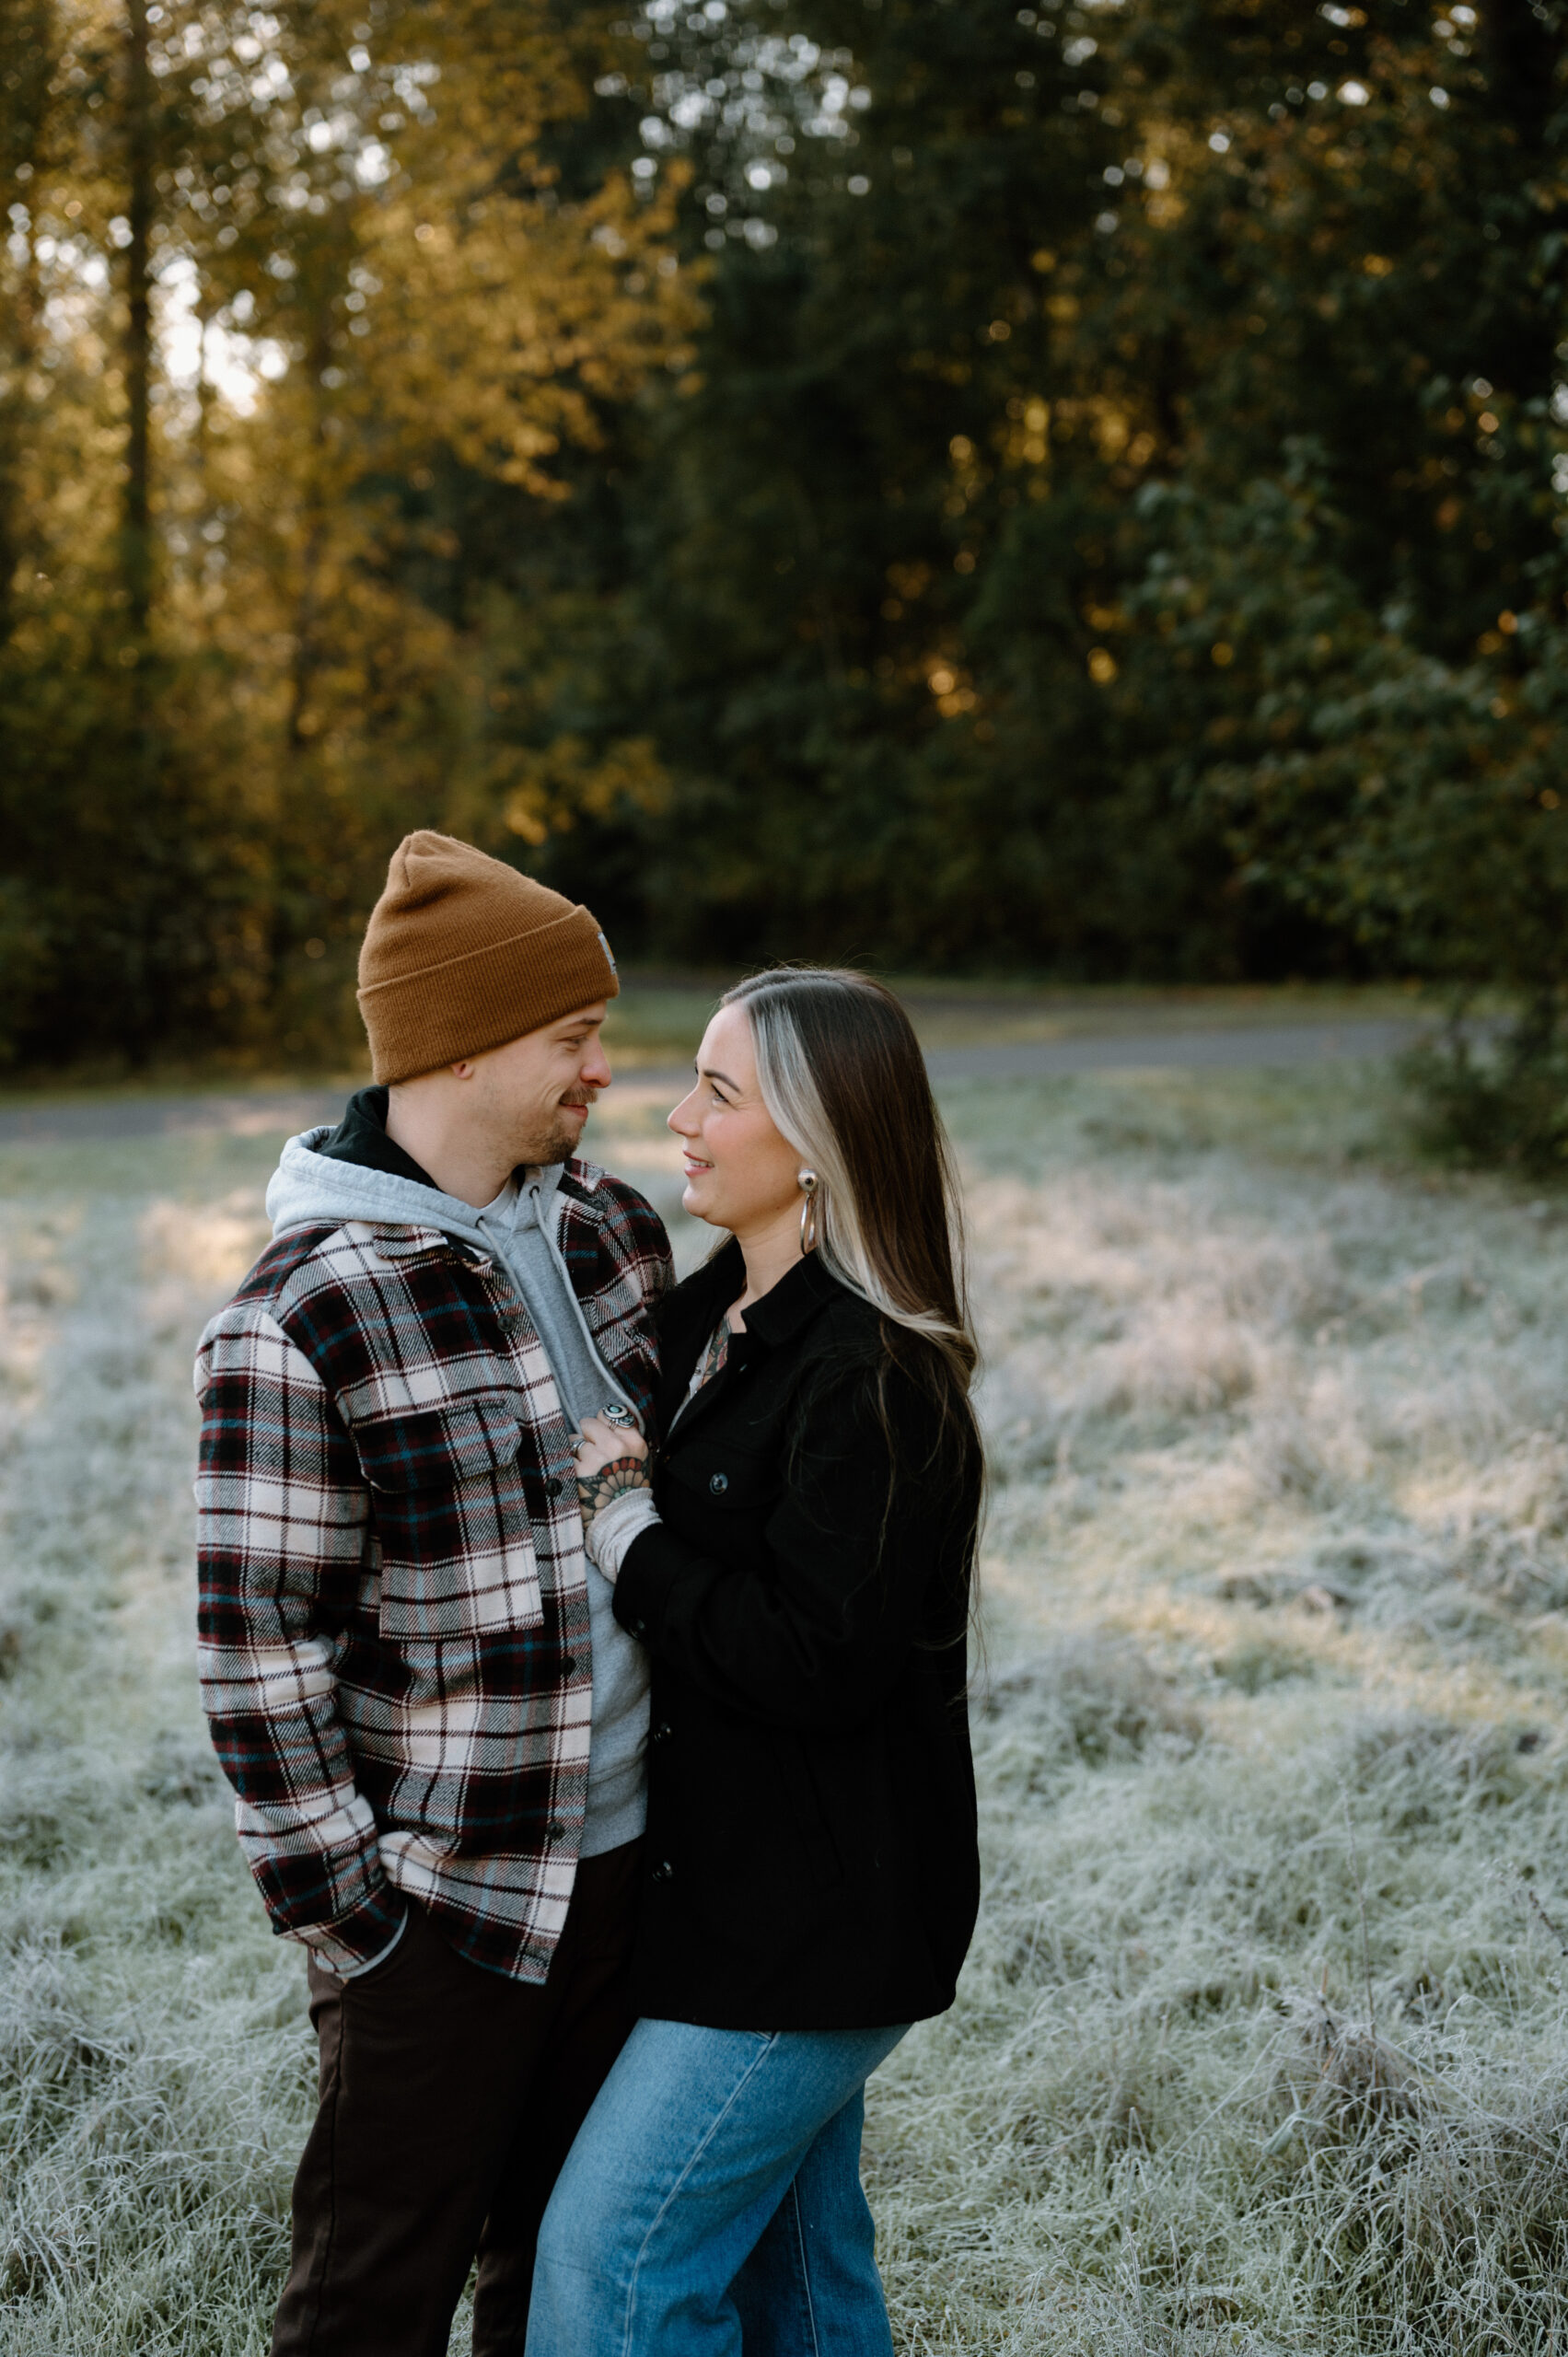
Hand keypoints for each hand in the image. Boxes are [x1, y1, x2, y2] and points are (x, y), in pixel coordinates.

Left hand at [574, 1414, 650, 1539]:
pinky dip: (565, 1465)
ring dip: (573, 1452)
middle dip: (586, 1437)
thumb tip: (604, 1418)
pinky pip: (563, 1456)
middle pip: (588, 1424)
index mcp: (634, 1443)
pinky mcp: (578, 1472)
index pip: (610, 1415)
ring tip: (583, 1469)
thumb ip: (626, 1440)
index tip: (599, 1437)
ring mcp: (596, 1460)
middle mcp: (616, 1448)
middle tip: (591, 1456)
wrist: (621, 1522)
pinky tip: (573, 1476)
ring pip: (573, 1439)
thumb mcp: (639, 1462)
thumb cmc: (629, 1492)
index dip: (601, 1426)